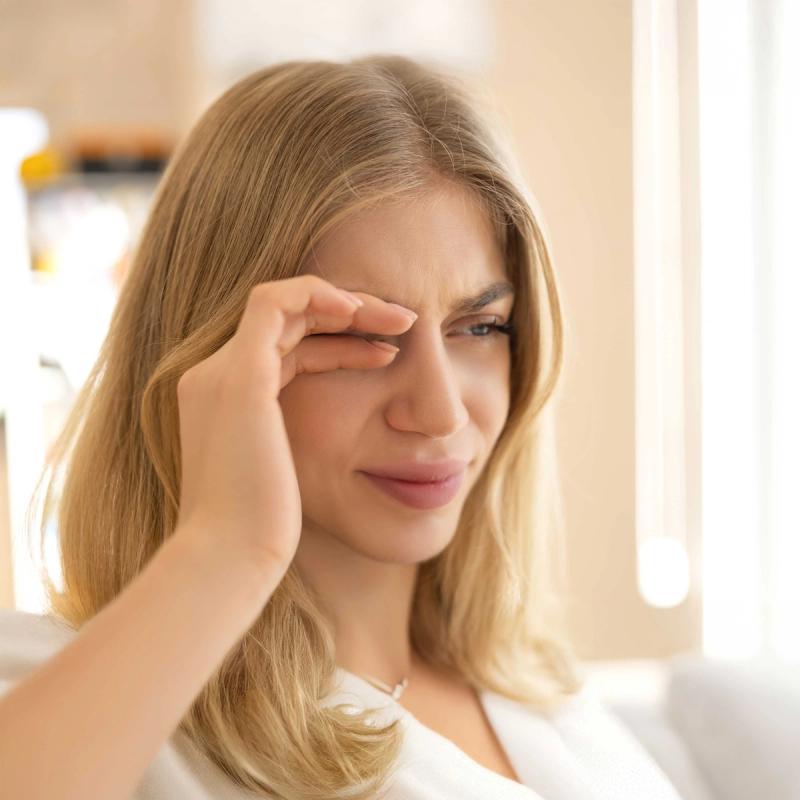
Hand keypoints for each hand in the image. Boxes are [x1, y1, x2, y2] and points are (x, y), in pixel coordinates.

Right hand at [172, 275, 416, 579]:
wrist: (229, 558)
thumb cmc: (262, 531)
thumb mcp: (285, 476)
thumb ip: (298, 447)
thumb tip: (342, 450)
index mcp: (223, 402)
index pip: (285, 349)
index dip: (338, 343)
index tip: (386, 354)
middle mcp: (212, 378)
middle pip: (288, 320)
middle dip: (348, 312)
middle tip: (402, 321)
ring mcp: (221, 373)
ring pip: (285, 303)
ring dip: (346, 303)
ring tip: (400, 319)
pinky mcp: (240, 376)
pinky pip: (277, 303)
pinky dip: (320, 296)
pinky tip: (365, 315)